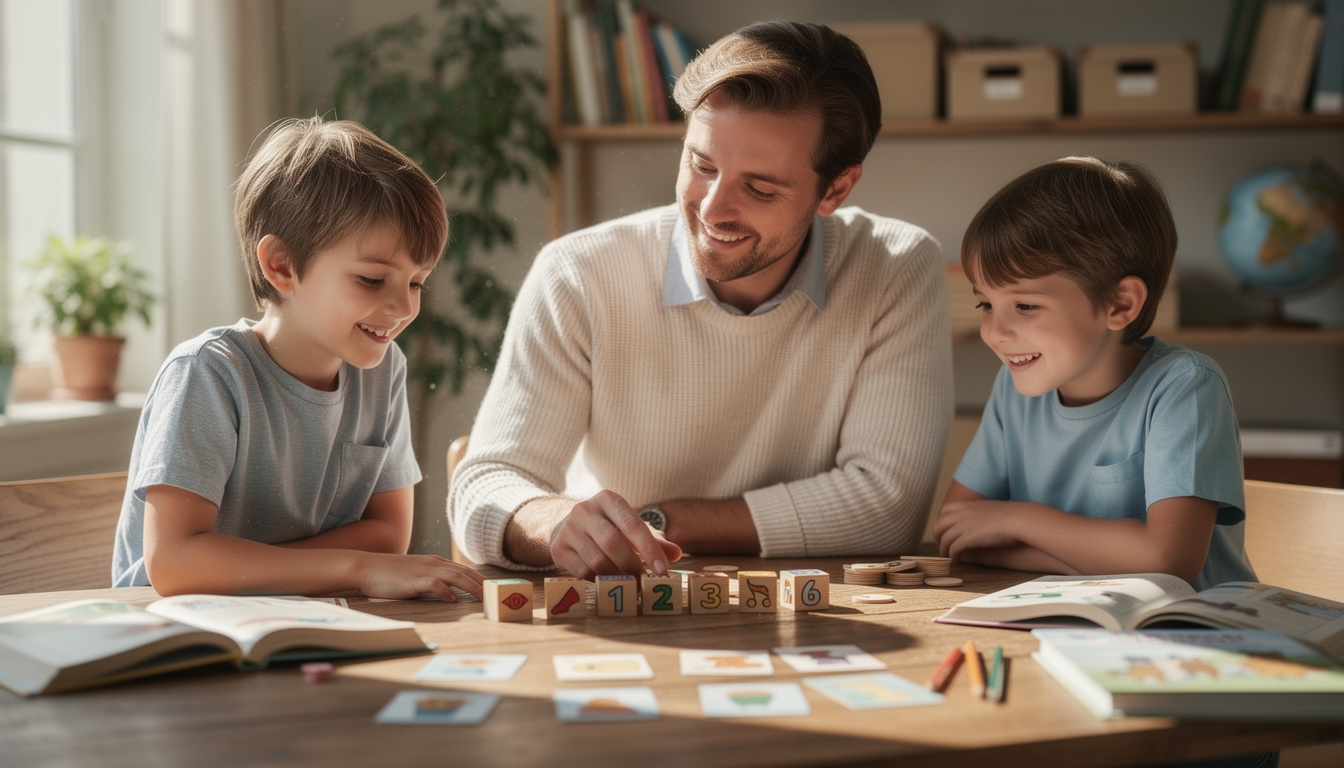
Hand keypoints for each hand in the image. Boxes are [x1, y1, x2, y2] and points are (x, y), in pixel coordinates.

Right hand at [355, 553, 486, 600]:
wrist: (367, 568)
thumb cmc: (390, 574)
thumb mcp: (417, 574)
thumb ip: (433, 581)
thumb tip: (449, 594)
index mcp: (436, 562)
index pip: (465, 570)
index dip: (481, 579)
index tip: (494, 590)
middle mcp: (433, 564)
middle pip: (465, 572)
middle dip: (483, 584)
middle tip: (497, 595)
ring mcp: (424, 570)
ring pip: (455, 576)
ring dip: (472, 587)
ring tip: (483, 598)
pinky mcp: (413, 580)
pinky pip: (435, 584)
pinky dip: (446, 592)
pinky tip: (453, 601)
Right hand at [549, 490, 681, 579]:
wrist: (568, 526)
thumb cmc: (608, 527)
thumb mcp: (631, 527)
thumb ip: (654, 540)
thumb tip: (676, 553)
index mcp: (607, 499)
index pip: (631, 524)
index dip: (649, 548)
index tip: (662, 570)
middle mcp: (585, 510)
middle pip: (613, 543)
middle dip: (632, 566)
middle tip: (645, 583)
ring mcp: (568, 529)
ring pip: (597, 560)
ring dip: (617, 577)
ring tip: (630, 586)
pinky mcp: (558, 548)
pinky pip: (582, 571)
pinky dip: (599, 581)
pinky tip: (608, 582)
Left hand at [932, 499, 1025, 562]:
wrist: (1019, 518)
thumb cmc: (1012, 515)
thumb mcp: (991, 509)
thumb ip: (981, 513)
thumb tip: (980, 520)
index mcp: (967, 504)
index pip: (945, 510)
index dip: (942, 521)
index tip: (944, 530)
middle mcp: (962, 513)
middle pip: (940, 525)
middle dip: (938, 536)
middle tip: (941, 545)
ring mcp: (964, 525)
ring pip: (945, 539)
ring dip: (944, 549)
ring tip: (948, 556)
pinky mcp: (968, 537)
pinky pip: (953, 548)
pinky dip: (952, 555)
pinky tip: (956, 560)